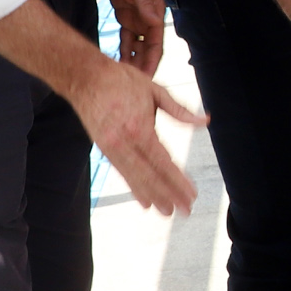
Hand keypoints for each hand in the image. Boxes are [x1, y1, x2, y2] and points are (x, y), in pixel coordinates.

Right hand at [66, 60, 205, 216]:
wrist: (84, 78)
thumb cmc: (121, 80)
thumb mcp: (155, 90)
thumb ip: (180, 110)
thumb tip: (206, 120)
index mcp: (139, 128)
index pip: (163, 163)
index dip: (178, 181)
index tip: (191, 195)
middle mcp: (124, 143)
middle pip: (150, 176)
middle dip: (169, 195)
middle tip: (185, 211)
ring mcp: (112, 148)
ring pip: (135, 178)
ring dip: (153, 197)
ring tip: (167, 212)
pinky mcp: (103, 149)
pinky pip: (122, 173)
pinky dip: (134, 188)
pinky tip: (145, 200)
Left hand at [99, 0, 165, 76]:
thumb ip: (146, 5)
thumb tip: (155, 24)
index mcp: (155, 14)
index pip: (156, 45)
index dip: (152, 62)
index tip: (146, 78)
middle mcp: (148, 19)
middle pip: (147, 49)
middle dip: (142, 66)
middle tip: (135, 85)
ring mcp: (136, 17)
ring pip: (136, 45)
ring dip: (132, 60)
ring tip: (125, 77)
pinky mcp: (124, 13)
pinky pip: (125, 36)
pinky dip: (123, 48)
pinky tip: (118, 60)